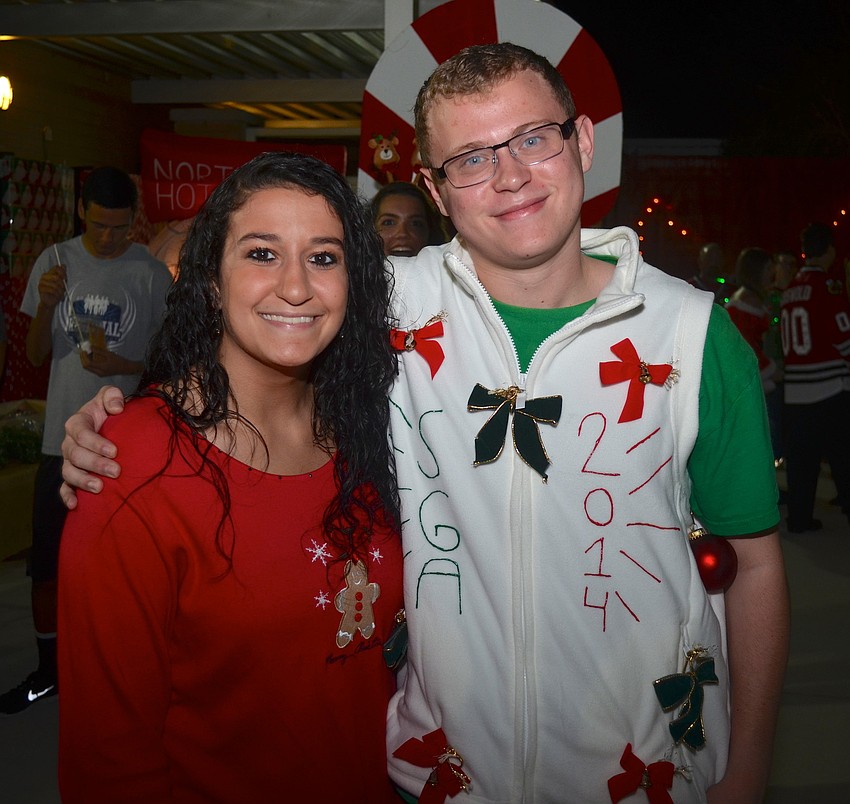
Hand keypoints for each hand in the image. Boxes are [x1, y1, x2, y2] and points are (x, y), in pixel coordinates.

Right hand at [38, 264, 66, 308]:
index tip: (65, 278)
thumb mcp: (62, 282)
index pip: (56, 268)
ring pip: (55, 284)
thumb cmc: (56, 292)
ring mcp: (41, 282)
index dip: (63, 273)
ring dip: (60, 291)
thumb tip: (63, 265)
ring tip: (60, 293)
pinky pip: (52, 290)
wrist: (50, 302)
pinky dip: (57, 294)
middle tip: (63, 289)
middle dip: (62, 284)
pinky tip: (57, 296)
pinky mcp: (40, 288)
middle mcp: (44, 276)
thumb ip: (63, 274)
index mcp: (49, 273)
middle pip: (57, 277)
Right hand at [59, 386, 124, 508]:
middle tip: (116, 471)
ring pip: (69, 472)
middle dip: (95, 464)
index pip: (81, 433)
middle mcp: (70, 443)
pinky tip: (75, 505)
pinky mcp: (72, 475)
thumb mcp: (109, 397)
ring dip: (83, 480)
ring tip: (99, 487)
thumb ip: (111, 395)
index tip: (115, 451)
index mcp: (77, 423)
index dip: (96, 442)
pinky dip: (68, 496)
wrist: (109, 426)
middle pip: (76, 455)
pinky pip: (65, 487)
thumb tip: (116, 408)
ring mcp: (69, 460)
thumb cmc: (109, 412)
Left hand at [80, 345, 130, 376]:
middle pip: (86, 367)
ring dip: (86, 360)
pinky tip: (93, 357)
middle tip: (83, 352)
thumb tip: (90, 347)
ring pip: (89, 368)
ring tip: (88, 353)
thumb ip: (99, 351)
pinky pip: (92, 368)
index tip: (83, 350)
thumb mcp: (109, 354)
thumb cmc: (119, 361)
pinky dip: (90, 362)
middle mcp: (99, 372)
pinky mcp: (101, 373)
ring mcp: (100, 374)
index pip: (87, 363)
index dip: (83, 357)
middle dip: (83, 359)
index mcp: (101, 368)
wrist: (126, 368)